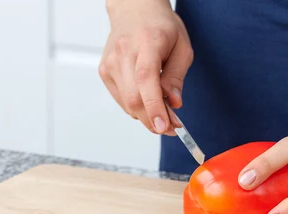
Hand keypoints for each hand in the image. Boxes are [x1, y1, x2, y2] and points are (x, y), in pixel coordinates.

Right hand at [99, 0, 192, 134]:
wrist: (135, 9)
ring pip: (127, 104)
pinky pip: (122, 100)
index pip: (146, 79)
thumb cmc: (161, 26)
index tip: (164, 126)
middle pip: (134, 98)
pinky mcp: (104, 72)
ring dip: (147, 117)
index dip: (154, 107)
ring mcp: (110, 63)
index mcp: (147, 43)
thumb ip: (176, 77)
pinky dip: (137, 108)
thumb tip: (174, 103)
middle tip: (172, 128)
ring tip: (164, 114)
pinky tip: (148, 102)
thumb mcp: (182, 48)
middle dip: (154, 120)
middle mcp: (123, 53)